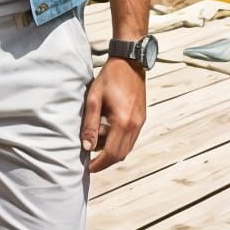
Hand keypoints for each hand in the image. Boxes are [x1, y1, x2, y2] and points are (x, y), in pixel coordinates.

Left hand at [81, 57, 145, 172]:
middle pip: (121, 155)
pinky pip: (132, 139)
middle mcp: (134, 125)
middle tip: (92, 162)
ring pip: (128, 149)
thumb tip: (86, 147)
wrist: (129, 62)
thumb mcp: (94, 99)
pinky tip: (109, 137)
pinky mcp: (142, 118)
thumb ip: (90, 124)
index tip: (89, 167)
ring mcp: (140, 122)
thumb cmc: (110, 78)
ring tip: (98, 148)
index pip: (111, 153)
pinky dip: (121, 144)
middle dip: (106, 162)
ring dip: (113, 154)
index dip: (99, 164)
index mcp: (122, 122)